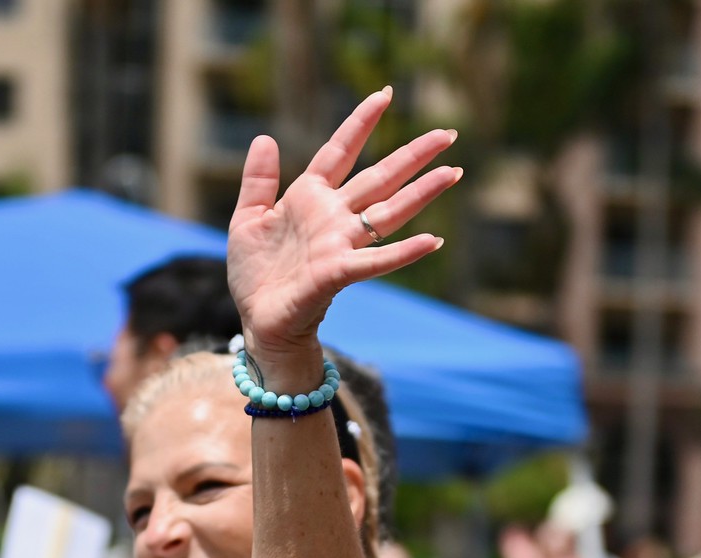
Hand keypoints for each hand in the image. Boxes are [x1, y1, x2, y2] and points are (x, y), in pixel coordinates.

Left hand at [227, 88, 460, 371]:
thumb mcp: (247, 218)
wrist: (257, 320)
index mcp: (309, 198)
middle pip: (379, 178)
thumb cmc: (254, 274)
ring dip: (422, 193)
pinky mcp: (337, 273)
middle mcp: (333, 218)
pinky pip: (376, 260)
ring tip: (454, 172)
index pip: (339, 152)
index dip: (360, 124)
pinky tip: (433, 239)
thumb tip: (265, 137)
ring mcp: (339, 244)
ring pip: (388, 212)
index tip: (384, 94)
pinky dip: (404, 252)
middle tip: (448, 133)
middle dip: (413, 155)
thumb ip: (258, 180)